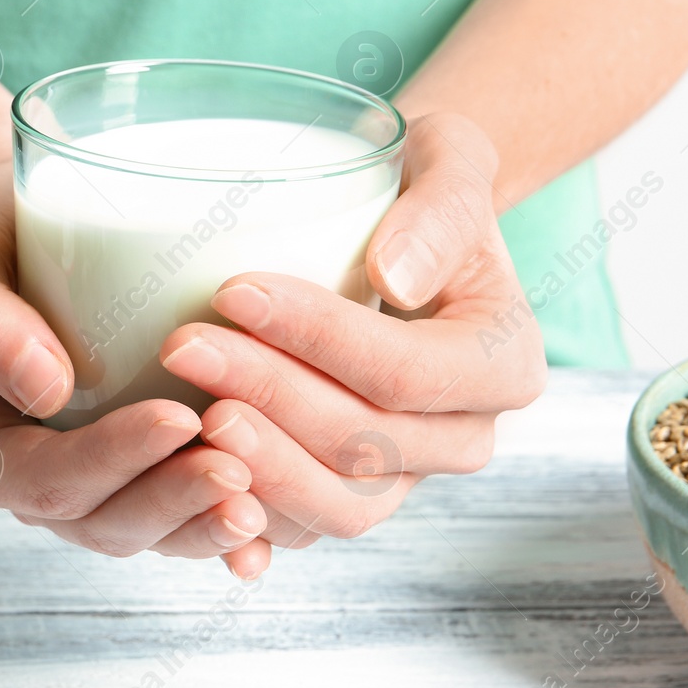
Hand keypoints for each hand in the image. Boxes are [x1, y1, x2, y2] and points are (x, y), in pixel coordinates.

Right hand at [0, 163, 267, 558]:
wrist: (39, 225)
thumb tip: (46, 388)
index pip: (44, 477)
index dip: (111, 459)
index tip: (175, 418)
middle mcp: (33, 487)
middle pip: (103, 521)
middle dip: (172, 503)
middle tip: (235, 467)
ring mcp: (95, 492)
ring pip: (152, 534)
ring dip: (205, 526)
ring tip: (260, 503)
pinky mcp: (146, 480)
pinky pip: (186, 522)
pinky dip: (226, 536)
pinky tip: (268, 533)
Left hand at [158, 114, 547, 577]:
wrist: (406, 232)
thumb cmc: (424, 184)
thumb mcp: (451, 161)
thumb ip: (442, 209)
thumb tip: (398, 278)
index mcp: (504, 364)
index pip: (406, 370)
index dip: (319, 339)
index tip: (234, 290)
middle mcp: (466, 436)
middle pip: (365, 446)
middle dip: (268, 397)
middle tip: (182, 345)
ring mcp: (410, 476)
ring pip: (338, 507)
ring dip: (257, 467)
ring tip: (188, 412)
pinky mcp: (353, 494)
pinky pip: (301, 526)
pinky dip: (247, 512)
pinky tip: (188, 474)